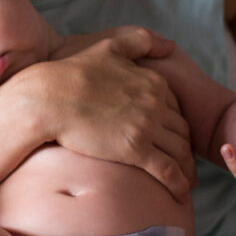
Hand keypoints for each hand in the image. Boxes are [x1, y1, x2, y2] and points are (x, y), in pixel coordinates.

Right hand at [8, 28, 195, 200]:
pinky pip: (166, 169)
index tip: (177, 140)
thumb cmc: (71, 73)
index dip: (180, 126)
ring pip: (180, 152)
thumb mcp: (110, 46)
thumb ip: (141, 41)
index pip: (177, 109)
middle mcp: (156, 102)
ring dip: (187, 170)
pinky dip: (178, 183)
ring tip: (187, 184)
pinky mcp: (134, 149)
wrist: (48, 97)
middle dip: (188, 151)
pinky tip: (180, 195)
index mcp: (153, 81)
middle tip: (187, 167)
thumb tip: (170, 44)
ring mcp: (147, 126)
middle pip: (183, 131)